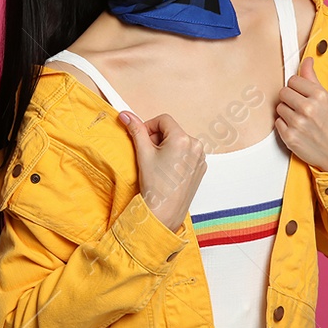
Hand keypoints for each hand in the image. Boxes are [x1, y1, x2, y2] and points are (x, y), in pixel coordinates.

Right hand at [118, 110, 205, 230]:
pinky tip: (168, 171)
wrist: (164, 212)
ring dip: (167, 147)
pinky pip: (188, 154)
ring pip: (180, 142)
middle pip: (172, 130)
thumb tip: (126, 115)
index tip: (142, 138)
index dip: (149, 126)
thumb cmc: (154, 186)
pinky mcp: (201, 167)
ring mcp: (200, 157)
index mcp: (182, 138)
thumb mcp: (143, 154)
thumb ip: (136, 130)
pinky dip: (177, 157)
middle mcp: (196, 145)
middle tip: (148, 154)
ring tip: (158, 165)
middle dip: (158, 138)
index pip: (163, 119)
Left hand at [274, 56, 327, 171]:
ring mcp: (298, 123)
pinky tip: (296, 128)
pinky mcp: (289, 137)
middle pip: (283, 92)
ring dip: (287, 112)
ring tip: (300, 118)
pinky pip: (277, 122)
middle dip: (290, 98)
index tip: (302, 93)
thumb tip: (307, 60)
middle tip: (300, 106)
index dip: (297, 87)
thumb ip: (312, 78)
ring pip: (279, 107)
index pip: (293, 80)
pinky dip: (284, 125)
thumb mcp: (327, 98)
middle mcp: (308, 108)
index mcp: (319, 95)